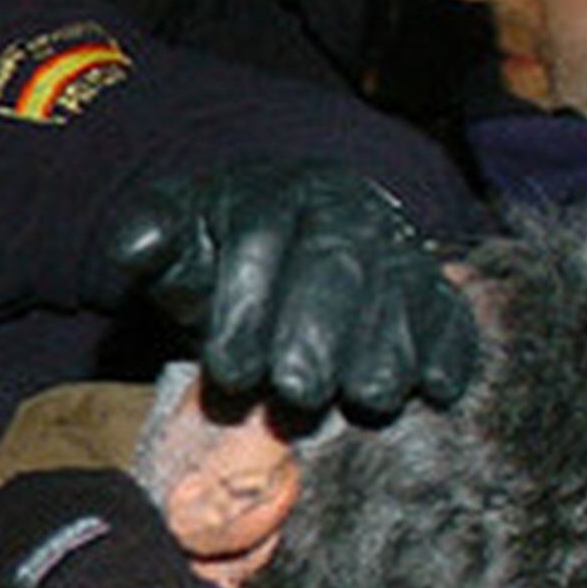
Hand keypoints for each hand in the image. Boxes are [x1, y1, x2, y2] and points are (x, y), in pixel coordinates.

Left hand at [108, 160, 478, 414]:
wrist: (293, 236)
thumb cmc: (222, 251)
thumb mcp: (177, 235)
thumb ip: (146, 238)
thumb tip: (134, 249)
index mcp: (272, 192)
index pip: (262, 239)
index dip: (247, 308)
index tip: (230, 372)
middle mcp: (342, 210)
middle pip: (337, 266)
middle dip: (319, 333)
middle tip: (296, 392)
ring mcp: (394, 246)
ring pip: (400, 290)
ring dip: (385, 347)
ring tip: (365, 396)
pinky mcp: (433, 287)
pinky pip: (452, 311)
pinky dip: (450, 348)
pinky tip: (438, 387)